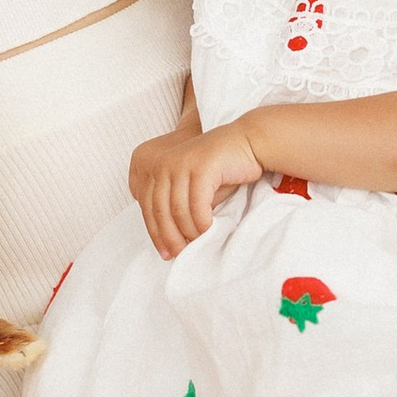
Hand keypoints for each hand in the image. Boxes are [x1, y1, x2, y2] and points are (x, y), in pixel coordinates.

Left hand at [132, 119, 260, 259]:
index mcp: (158, 167)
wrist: (247, 143)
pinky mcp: (202, 166)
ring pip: (177, 210)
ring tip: (198, 243)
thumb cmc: (221, 170)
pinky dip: (202, 222)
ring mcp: (182, 163)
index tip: (165, 253)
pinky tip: (210, 230)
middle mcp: (165, 163)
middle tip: (181, 254)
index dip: (155, 233)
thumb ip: (178, 206)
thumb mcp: (192, 188)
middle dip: (170, 237)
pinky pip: (197, 204)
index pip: (148, 207)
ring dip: (188, 232)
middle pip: (159, 210)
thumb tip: (171, 241)